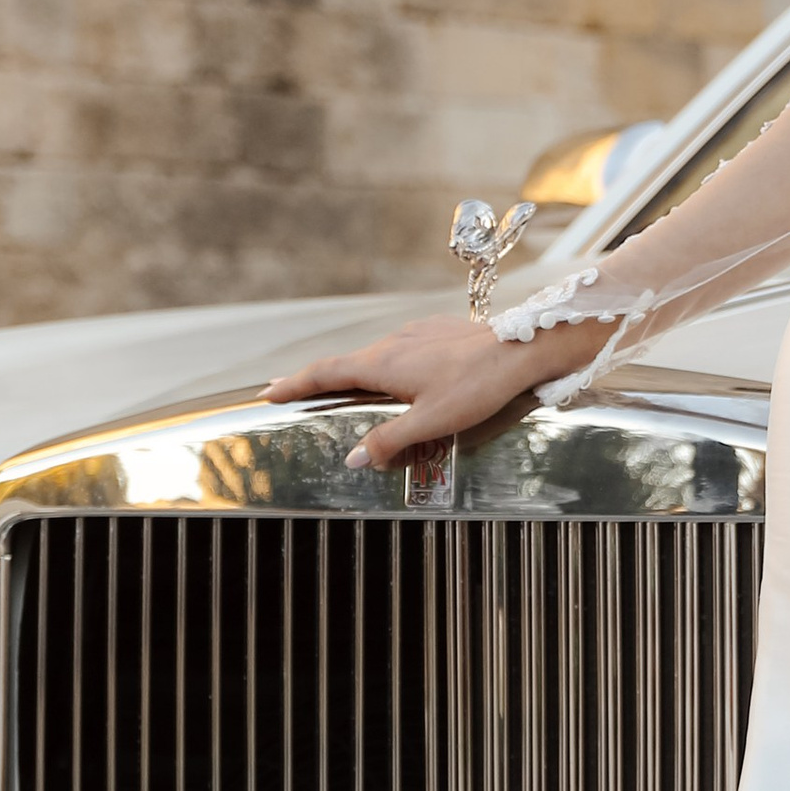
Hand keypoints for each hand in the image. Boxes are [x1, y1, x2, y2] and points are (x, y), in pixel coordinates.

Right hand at [262, 313, 595, 471]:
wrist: (522, 348)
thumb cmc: (478, 386)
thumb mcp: (432, 421)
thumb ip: (391, 439)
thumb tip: (355, 458)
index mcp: (383, 364)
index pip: (326, 374)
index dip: (294, 383)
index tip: (267, 392)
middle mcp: (393, 343)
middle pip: (343, 362)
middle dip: (314, 378)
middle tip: (288, 389)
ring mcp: (415, 334)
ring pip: (372, 355)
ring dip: (349, 370)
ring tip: (336, 385)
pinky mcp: (437, 331)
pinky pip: (398, 349)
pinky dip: (381, 363)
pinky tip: (393, 372)